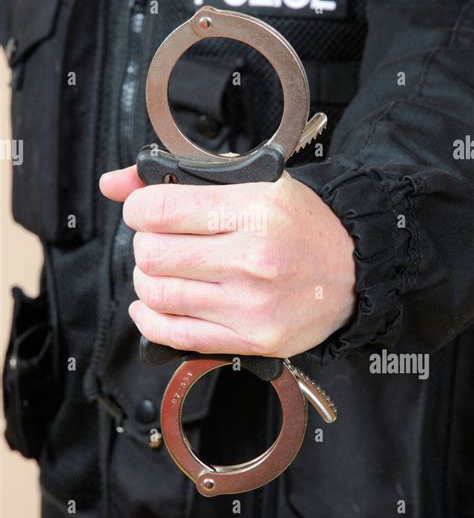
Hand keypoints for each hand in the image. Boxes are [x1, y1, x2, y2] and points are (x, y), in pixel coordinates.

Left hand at [100, 165, 355, 357]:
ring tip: (164, 269)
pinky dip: (150, 318)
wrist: (353, 271)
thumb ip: (183, 177)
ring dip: (146, 279)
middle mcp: (254, 259)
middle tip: (160, 240)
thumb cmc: (301, 224)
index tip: (144, 211)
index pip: (160, 210)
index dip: (137, 209)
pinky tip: (153, 304)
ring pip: (157, 294)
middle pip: (152, 255)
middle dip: (144, 244)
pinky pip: (174, 335)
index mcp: (256, 210)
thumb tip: (113, 183)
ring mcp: (252, 306)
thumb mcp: (253, 183)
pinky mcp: (252, 340)